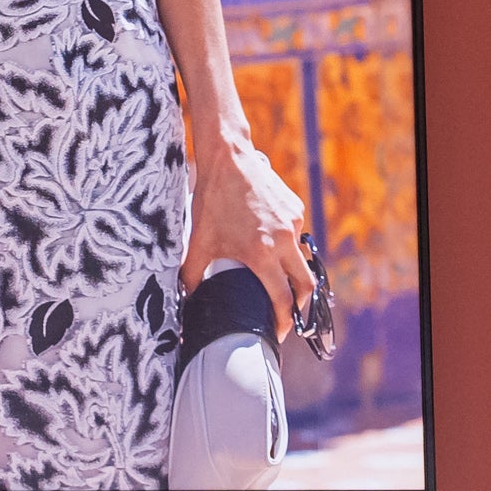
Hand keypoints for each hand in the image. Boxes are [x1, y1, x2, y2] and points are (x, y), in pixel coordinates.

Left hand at [182, 131, 315, 337]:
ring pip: (300, 257)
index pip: (282, 299)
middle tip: (287, 313)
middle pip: (305, 285)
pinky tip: (269, 240)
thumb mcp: (199, 240)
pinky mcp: (295, 208)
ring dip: (292, 271)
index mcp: (261, 254)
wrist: (228, 158)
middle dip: (299, 304)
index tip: (278, 332)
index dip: (283, 321)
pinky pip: (296, 235)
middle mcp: (283, 240)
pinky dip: (287, 244)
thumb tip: (185, 298)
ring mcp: (293, 223)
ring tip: (274, 275)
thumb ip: (192, 274)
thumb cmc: (211, 200)